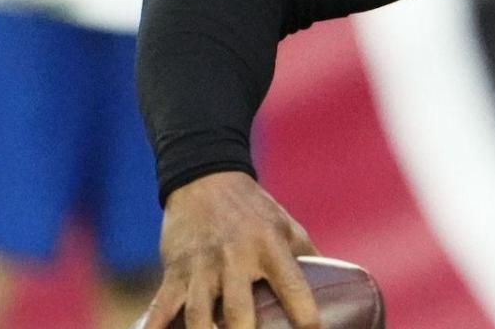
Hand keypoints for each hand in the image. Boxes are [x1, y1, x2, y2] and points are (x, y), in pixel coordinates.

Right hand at [143, 172, 322, 328]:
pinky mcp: (175, 271)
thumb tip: (339, 285)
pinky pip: (161, 307)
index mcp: (270, 247)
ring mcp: (202, 267)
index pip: (291, 284)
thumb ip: (309, 258)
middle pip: (238, 308)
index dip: (303, 311)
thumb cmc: (255, 211)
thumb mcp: (288, 227)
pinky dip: (155, 328)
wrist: (206, 180)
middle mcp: (236, 258)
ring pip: (199, 314)